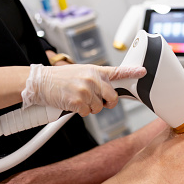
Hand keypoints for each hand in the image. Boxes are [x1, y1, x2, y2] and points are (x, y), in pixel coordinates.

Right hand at [21, 64, 145, 116]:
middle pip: (112, 98)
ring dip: (90, 108)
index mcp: (95, 71)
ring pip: (99, 108)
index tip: (143, 71)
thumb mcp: (81, 72)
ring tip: (78, 98)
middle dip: (107, 103)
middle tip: (96, 101)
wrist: (40, 82)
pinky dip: (80, 112)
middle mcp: (93, 79)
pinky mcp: (78, 101)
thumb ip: (97, 79)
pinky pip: (87, 113)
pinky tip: (72, 103)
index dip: (132, 72)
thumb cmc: (61, 78)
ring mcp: (86, 90)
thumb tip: (110, 89)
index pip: (118, 71)